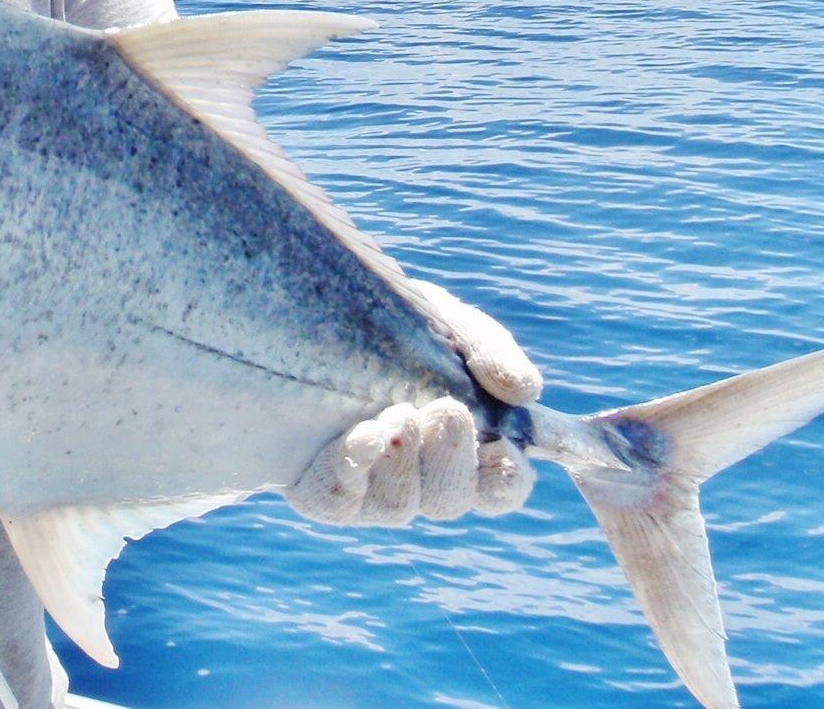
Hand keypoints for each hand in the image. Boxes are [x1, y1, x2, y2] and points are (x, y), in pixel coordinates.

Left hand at [285, 282, 540, 525]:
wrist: (297, 318)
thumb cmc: (382, 323)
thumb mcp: (440, 321)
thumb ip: (487, 350)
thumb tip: (526, 392)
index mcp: (458, 445)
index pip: (499, 487)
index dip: (507, 480)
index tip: (504, 449)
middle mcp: (415, 476)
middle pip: (450, 501)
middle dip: (453, 460)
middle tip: (446, 411)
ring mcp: (366, 487)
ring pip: (400, 506)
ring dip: (404, 463)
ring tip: (396, 415)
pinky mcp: (318, 488)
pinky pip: (341, 498)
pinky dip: (357, 467)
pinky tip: (363, 435)